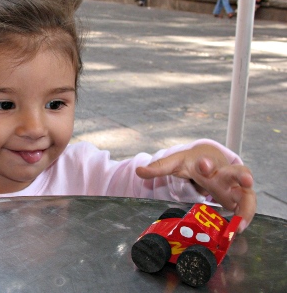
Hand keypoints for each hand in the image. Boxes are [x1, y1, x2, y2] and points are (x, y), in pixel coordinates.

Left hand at [136, 144, 255, 232]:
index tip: (204, 165)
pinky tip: (240, 227)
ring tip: (242, 221)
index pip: (206, 161)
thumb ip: (158, 168)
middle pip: (236, 172)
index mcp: (205, 163)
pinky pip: (247, 206)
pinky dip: (245, 216)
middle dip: (241, 176)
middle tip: (246, 180)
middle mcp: (223, 173)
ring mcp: (233, 185)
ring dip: (247, 205)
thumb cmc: (192, 163)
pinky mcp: (239, 197)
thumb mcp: (175, 164)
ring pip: (247, 192)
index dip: (205, 163)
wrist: (209, 159)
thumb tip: (138, 170)